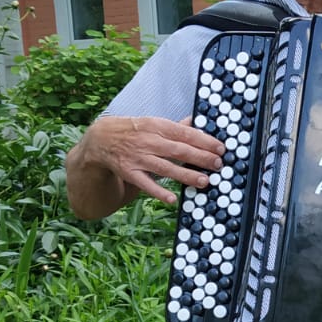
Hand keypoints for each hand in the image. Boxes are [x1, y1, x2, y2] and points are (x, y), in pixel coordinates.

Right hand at [78, 114, 224, 204]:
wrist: (101, 139)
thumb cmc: (134, 131)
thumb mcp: (154, 123)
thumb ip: (177, 127)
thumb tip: (199, 122)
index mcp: (157, 126)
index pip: (185, 133)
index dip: (204, 141)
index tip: (221, 148)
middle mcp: (149, 141)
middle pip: (178, 150)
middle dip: (200, 158)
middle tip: (218, 165)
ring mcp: (138, 158)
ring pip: (165, 168)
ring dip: (186, 175)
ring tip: (204, 181)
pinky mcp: (129, 172)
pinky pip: (146, 184)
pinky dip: (159, 192)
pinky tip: (173, 199)